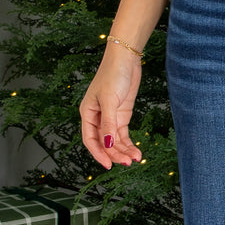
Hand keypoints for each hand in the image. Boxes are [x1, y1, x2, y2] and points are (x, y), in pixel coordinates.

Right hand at [80, 51, 144, 168]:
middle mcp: (97, 118)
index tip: (108, 165)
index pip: (90, 140)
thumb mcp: (109, 100)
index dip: (98, 154)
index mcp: (87, 113)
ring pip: (115, 141)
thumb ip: (108, 123)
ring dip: (124, 151)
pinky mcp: (122, 115)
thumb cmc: (113, 75)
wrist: (126, 59)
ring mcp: (110, 117)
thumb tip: (107, 144)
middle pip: (104, 143)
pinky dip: (129, 144)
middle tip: (127, 163)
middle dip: (115, 154)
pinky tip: (136, 152)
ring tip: (135, 159)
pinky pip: (123, 135)